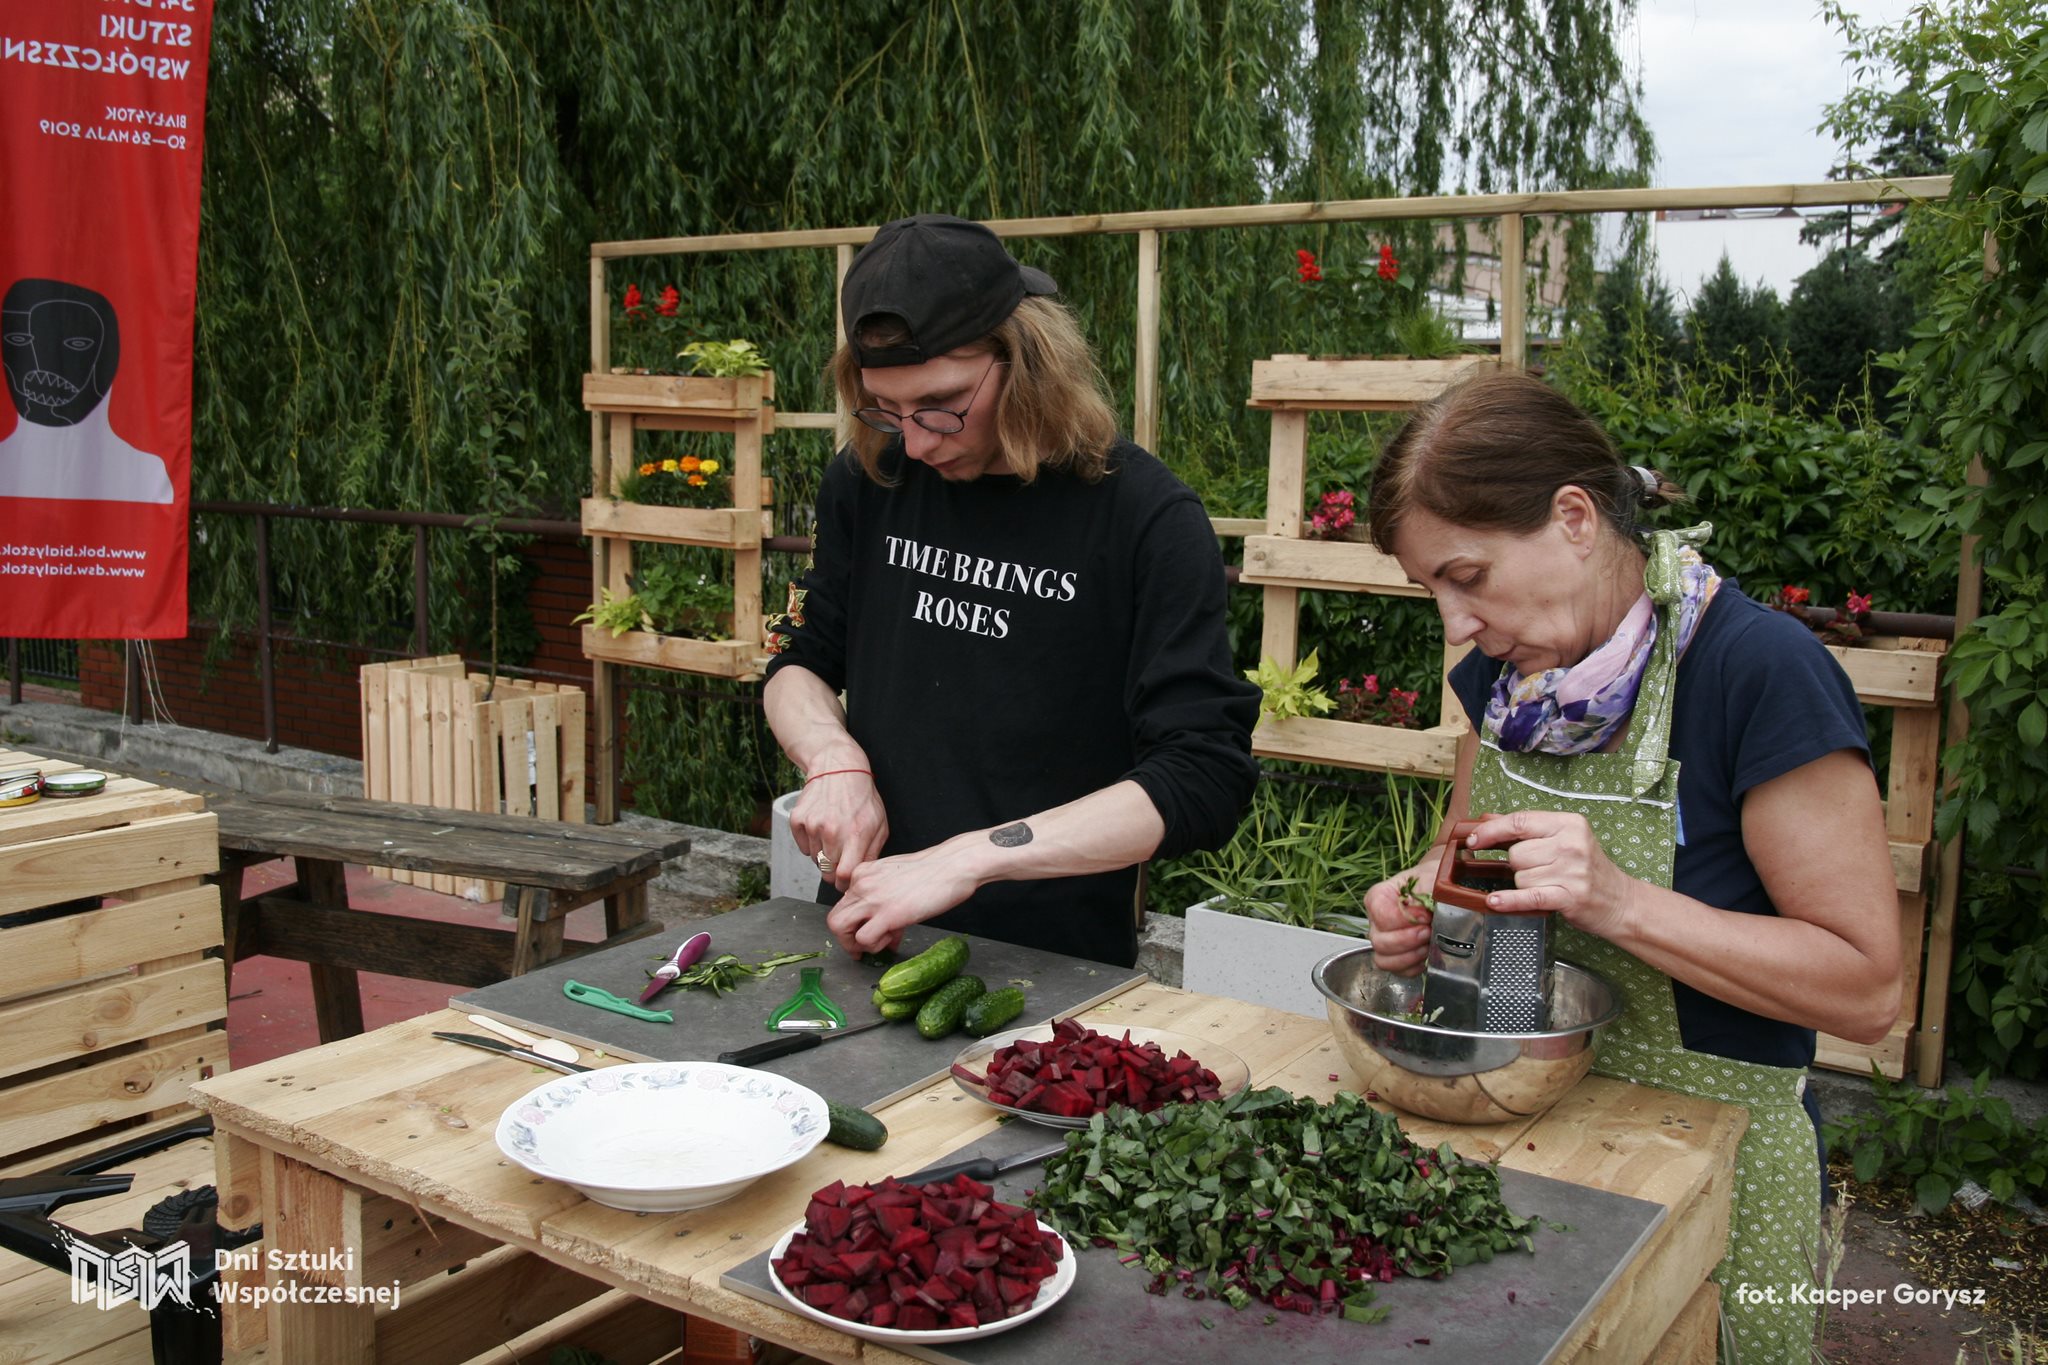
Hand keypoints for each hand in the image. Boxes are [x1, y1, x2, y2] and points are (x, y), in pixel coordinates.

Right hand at [791, 769, 888, 893]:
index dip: (844, 884)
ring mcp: (812, 825)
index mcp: (855, 835)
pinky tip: (821, 828)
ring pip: (815, 860)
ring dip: (823, 855)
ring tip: (833, 836)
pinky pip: (802, 848)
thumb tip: (861, 875)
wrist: (838, 768)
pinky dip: (810, 844)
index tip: (845, 883)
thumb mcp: (879, 824)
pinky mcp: (798, 820)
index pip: (844, 875)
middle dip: (834, 872)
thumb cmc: (862, 797)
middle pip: (827, 872)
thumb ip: (872, 852)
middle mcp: (832, 832)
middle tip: (840, 860)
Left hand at [823, 844, 978, 955]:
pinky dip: (875, 945)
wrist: (954, 865)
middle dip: (847, 939)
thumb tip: (885, 930)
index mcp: (864, 873)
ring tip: (876, 944)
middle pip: (834, 918)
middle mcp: (861, 883)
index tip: (871, 929)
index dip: (856, 922)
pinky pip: (863, 939)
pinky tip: (891, 939)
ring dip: (854, 944)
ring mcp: (872, 898)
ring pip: (839, 928)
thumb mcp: (899, 881)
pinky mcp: (887, 914)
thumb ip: (885, 901)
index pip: (844, 904)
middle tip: (862, 947)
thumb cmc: (935, 871)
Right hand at [1365, 859, 1438, 975]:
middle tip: (1429, 931)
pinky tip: (1427, 955)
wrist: (1439, 890)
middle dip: (1408, 941)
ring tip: (1428, 945)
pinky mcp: (1397, 957)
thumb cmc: (1431, 882)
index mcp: (1378, 898)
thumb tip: (1418, 914)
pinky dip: (1415, 967)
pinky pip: (1399, 972)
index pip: (1381, 916)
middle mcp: (1376, 922)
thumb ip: (1421, 894)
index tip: (1425, 916)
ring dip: (1410, 957)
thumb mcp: (1429, 879)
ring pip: (1384, 961)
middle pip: (1380, 942)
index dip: (1405, 920)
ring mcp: (1384, 941)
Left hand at [1463, 810, 1638, 938]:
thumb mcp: (1563, 839)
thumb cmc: (1587, 868)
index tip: (1473, 839)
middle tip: (1539, 869)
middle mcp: (1571, 844)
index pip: (1519, 821)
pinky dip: (1509, 900)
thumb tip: (1486, 819)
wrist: (1620, 901)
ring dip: (1525, 884)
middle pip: (1516, 853)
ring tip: (1548, 884)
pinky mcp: (1569, 896)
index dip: (1491, 831)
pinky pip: (1528, 896)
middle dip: (1518, 865)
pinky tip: (1495, 900)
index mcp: (1569, 823)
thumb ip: (1525, 828)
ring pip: (1520, 876)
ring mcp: (1572, 871)